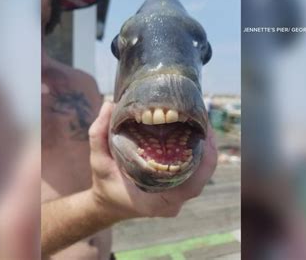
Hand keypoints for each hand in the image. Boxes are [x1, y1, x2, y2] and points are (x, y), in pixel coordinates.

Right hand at [88, 102, 217, 218]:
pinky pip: (196, 169)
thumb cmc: (105, 184)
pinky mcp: (179, 185)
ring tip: (201, 119)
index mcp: (157, 202)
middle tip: (202, 117)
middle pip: (202, 175)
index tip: (205, 133)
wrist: (109, 202)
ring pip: (201, 171)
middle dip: (207, 145)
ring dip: (204, 145)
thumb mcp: (98, 161)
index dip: (205, 160)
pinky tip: (196, 129)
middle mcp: (173, 201)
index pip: (193, 186)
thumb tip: (109, 104)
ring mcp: (178, 194)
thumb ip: (99, 134)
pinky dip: (199, 149)